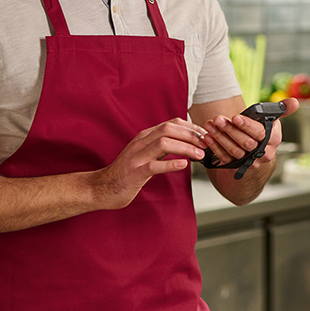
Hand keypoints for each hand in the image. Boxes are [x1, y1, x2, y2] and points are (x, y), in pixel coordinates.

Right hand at [92, 117, 207, 208]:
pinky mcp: (134, 172)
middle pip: (169, 129)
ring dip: (185, 148)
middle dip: (191, 135)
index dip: (191, 127)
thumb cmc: (127, 173)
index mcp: (144, 136)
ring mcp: (137, 157)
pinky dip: (170, 164)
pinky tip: (183, 165)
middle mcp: (141, 142)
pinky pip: (154, 165)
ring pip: (163, 144)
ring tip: (200, 154)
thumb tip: (185, 144)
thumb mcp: (145, 154)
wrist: (102, 187)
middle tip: (206, 144)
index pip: (171, 123)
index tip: (205, 135)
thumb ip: (161, 148)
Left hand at [202, 98, 298, 169]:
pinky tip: (206, 137)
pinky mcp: (238, 165)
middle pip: (246, 143)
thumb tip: (295, 102)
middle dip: (230, 130)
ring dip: (220, 137)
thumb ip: (282, 109)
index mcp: (274, 140)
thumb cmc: (264, 128)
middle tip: (218, 119)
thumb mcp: (273, 118)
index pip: (261, 133)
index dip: (247, 126)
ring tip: (210, 125)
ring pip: (234, 150)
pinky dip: (214, 147)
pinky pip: (225, 158)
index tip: (235, 117)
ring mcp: (250, 161)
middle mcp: (264, 153)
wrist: (257, 149)